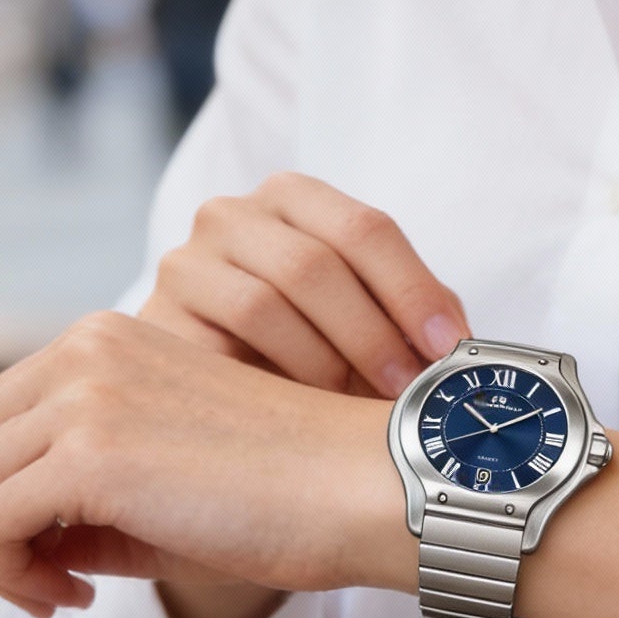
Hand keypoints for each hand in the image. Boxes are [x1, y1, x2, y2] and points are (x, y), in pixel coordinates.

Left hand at [0, 311, 406, 617]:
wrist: (360, 486)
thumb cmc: (287, 492)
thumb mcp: (166, 480)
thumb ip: (86, 501)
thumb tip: (17, 547)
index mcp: (105, 343)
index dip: (8, 495)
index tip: (66, 555)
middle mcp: (84, 352)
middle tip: (51, 580)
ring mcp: (84, 396)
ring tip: (65, 592)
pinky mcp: (91, 452)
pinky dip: (13, 575)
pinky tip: (80, 596)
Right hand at [138, 172, 469, 398]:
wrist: (198, 388)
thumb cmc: (300, 348)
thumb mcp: (360, 318)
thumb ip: (408, 318)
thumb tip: (463, 349)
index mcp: (292, 197)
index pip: (366, 229)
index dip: (413, 291)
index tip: (450, 348)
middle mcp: (232, 214)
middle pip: (316, 265)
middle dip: (372, 336)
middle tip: (407, 393)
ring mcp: (186, 262)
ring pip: (266, 304)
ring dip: (324, 366)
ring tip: (355, 411)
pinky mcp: (155, 318)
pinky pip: (218, 349)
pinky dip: (270, 386)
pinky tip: (298, 420)